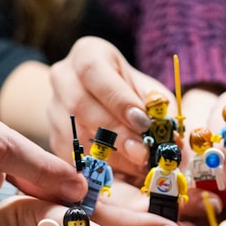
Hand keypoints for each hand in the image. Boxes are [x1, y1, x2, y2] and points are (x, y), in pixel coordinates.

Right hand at [48, 36, 172, 178]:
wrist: (96, 96)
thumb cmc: (128, 89)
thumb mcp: (144, 88)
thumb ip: (156, 108)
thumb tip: (172, 140)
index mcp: (86, 54)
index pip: (94, 72)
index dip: (118, 99)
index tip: (143, 122)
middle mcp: (63, 78)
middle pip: (81, 106)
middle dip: (115, 133)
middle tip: (143, 152)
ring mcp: (53, 109)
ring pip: (77, 134)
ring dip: (111, 155)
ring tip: (140, 165)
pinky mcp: (55, 136)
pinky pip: (76, 155)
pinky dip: (103, 167)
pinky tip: (126, 171)